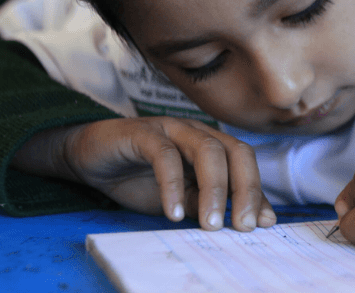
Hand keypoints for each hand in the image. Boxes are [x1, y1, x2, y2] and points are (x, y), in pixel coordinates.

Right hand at [12, 117, 275, 231]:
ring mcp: (171, 128)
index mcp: (211, 145)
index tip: (266, 224)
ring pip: (207, 150)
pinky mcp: (142, 132)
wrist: (88, 157)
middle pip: (236, 152)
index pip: (244, 164)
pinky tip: (173, 213)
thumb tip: (240, 223)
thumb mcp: (178, 199)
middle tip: (245, 226)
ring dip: (215, 190)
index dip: (258, 192)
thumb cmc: (137, 177)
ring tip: (212, 225)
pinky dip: (172, 185)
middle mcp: (197, 132)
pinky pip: (165, 155)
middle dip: (246, 189)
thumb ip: (204, 204)